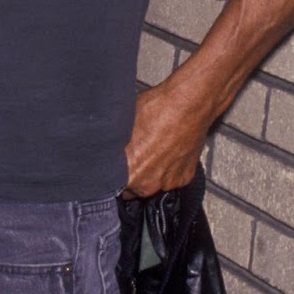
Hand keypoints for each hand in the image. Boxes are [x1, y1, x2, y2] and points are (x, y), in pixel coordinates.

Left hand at [122, 77, 210, 199]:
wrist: (188, 104)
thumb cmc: (155, 109)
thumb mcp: (121, 125)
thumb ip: (113, 146)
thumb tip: (105, 150)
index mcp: (129, 174)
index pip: (112, 187)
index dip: (111, 175)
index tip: (113, 166)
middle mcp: (148, 184)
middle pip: (132, 189)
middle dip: (130, 175)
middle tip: (133, 155)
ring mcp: (168, 182)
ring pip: (152, 184)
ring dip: (150, 173)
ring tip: (152, 150)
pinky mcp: (185, 177)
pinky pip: (170, 178)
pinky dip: (167, 169)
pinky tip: (166, 151)